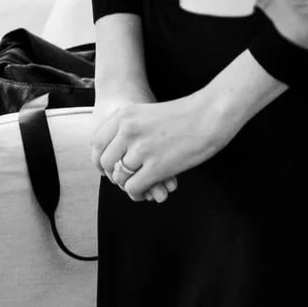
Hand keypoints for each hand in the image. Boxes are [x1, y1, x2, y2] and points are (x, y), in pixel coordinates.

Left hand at [91, 87, 238, 198]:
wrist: (210, 115)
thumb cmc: (184, 115)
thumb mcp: (146, 113)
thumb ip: (129, 128)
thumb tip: (118, 148)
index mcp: (123, 116)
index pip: (97, 143)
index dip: (101, 158)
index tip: (109, 166)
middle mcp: (127, 131)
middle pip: (106, 161)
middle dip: (114, 173)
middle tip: (124, 178)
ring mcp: (141, 149)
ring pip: (119, 176)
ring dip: (126, 184)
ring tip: (135, 186)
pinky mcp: (156, 166)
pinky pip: (134, 187)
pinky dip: (136, 193)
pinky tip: (143, 192)